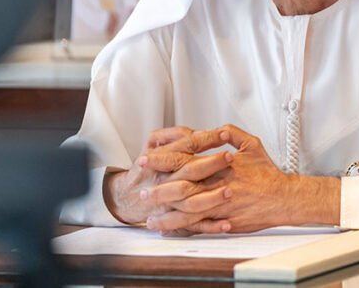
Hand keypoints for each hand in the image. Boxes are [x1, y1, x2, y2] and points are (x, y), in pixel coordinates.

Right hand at [103, 126, 232, 224]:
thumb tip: (200, 132)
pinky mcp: (176, 220)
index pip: (187, 145)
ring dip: (211, 198)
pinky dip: (210, 226)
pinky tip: (226, 224)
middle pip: (189, 171)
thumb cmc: (148, 167)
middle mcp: (166, 181)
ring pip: (191, 201)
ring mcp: (170, 203)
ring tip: (229, 192)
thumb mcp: (153, 143)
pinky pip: (194, 225)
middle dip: (211, 164)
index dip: (206, 139)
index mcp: (162, 159)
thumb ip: (176, 135)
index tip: (224, 134)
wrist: (128, 196)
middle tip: (230, 158)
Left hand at [143, 124, 339, 234]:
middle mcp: (216, 184)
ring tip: (150, 217)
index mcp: (219, 164)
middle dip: (159, 189)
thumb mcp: (252, 145)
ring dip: (167, 213)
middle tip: (142, 192)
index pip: (184, 158)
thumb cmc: (267, 172)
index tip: (146, 159)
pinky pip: (199, 226)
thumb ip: (232, 133)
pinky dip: (182, 228)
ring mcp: (219, 205)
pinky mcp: (224, 221)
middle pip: (181, 186)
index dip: (163, 159)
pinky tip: (170, 229)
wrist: (283, 198)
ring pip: (187, 210)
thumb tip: (217, 128)